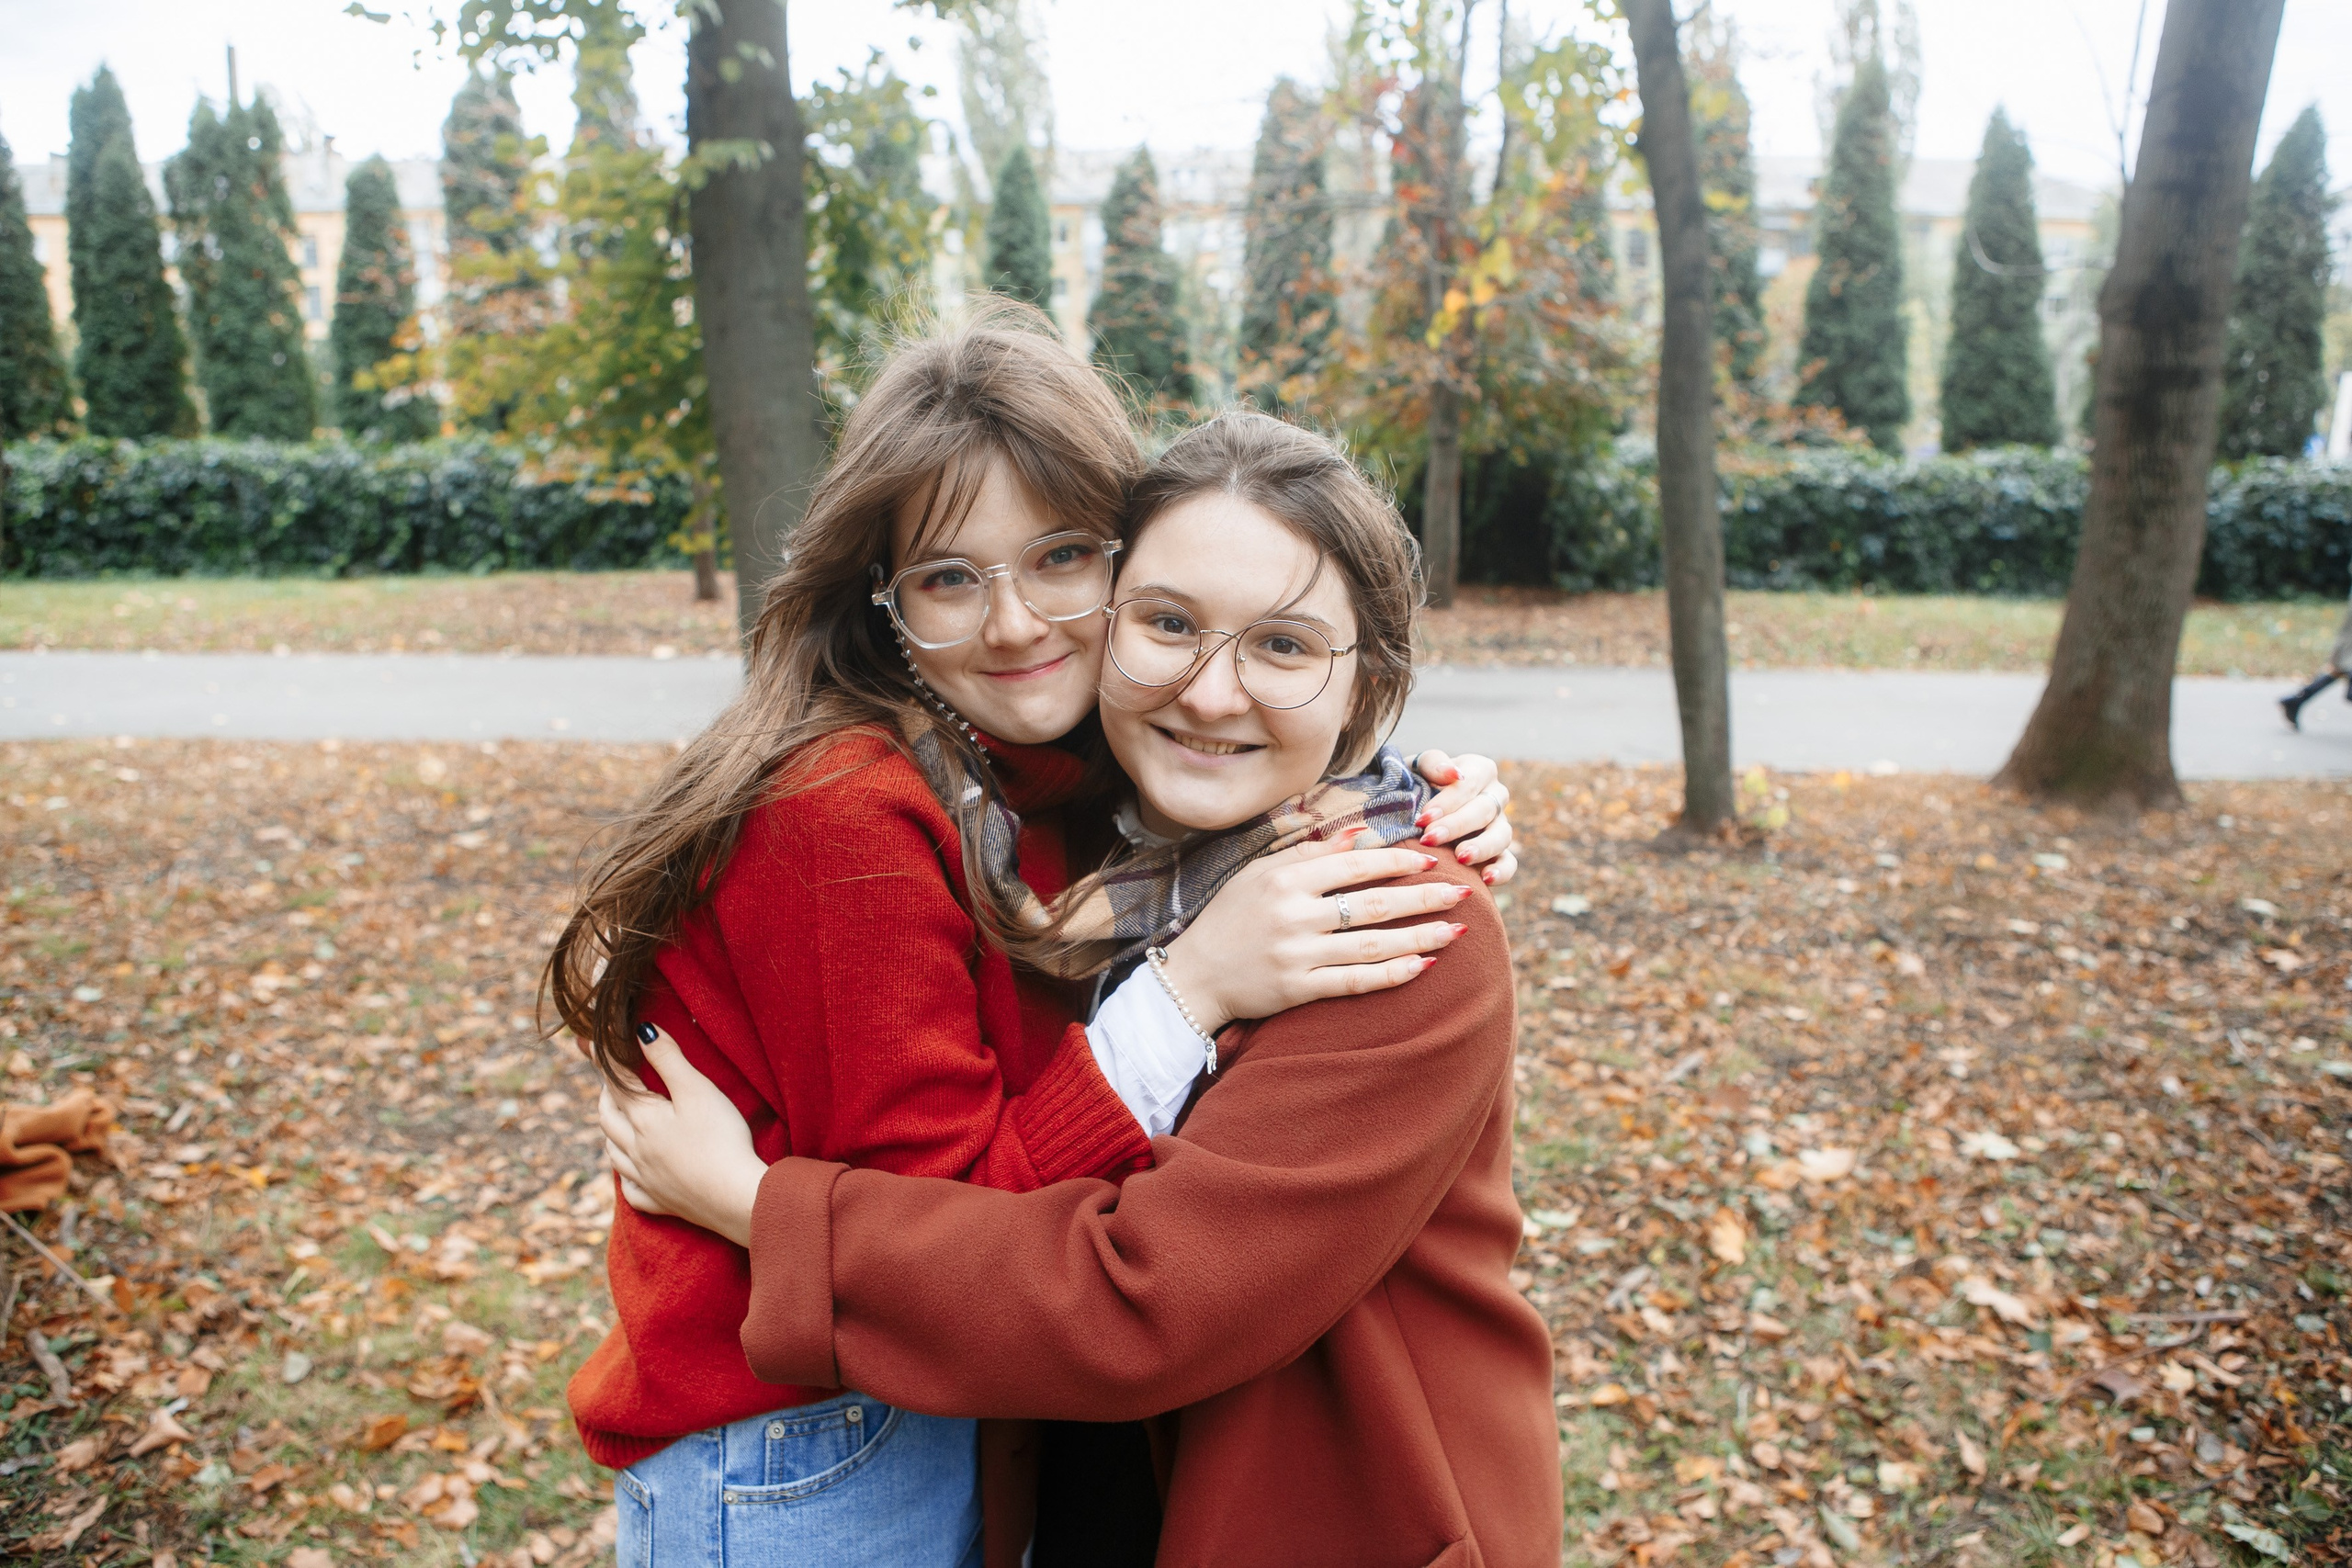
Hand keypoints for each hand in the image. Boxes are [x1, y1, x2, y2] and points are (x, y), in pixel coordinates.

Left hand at [599, 1026, 765, 1247]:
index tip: (592, 1045)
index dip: (605, 1062)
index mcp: (644, 1119)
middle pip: (608, 1119)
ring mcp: (646, 1180)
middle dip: (606, 1097)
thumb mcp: (697, 1090)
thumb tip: (641, 1031)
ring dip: (610, 1133)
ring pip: (613, 1153)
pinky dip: (626, 1178)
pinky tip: (631, 1175)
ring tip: (616, 1121)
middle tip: (610, 1083)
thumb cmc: (721, 1139)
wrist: (736, 1198)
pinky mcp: (661, 1203)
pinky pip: (631, 1191)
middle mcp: (636, 1150)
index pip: (617, 1084)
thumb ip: (668, 1059)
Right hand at [1155, 831, 1472, 1030]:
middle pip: (1372, 904)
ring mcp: (1296, 953)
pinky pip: (1355, 981)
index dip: (1397, 863)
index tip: (1431, 863)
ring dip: (1419, 937)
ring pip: (1371, 944)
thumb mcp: (1260, 872)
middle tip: (1463, 894)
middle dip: (1423, 898)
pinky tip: (1423, 967)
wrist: (1194, 976)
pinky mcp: (1298, 988)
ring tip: (1456, 932)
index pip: (1354, 865)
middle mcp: (1293, 914)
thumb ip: (1310, 852)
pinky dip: (1391, 974)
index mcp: (1285, 878)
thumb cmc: (1230, 917)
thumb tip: (1361, 832)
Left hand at [1412, 750, 1518, 885]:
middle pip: (1485, 810)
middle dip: (1457, 825)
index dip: (1448, 800)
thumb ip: (1432, 763)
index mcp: (1479, 770)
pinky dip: (1502, 871)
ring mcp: (1500, 825)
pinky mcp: (1499, 853)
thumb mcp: (1416, 768)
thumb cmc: (1416, 785)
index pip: (1470, 783)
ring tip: (1460, 857)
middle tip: (1430, 838)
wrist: (1413, 812)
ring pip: (1501, 835)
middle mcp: (1495, 796)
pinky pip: (1509, 863)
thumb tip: (1452, 773)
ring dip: (1481, 847)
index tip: (1423, 817)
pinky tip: (1486, 878)